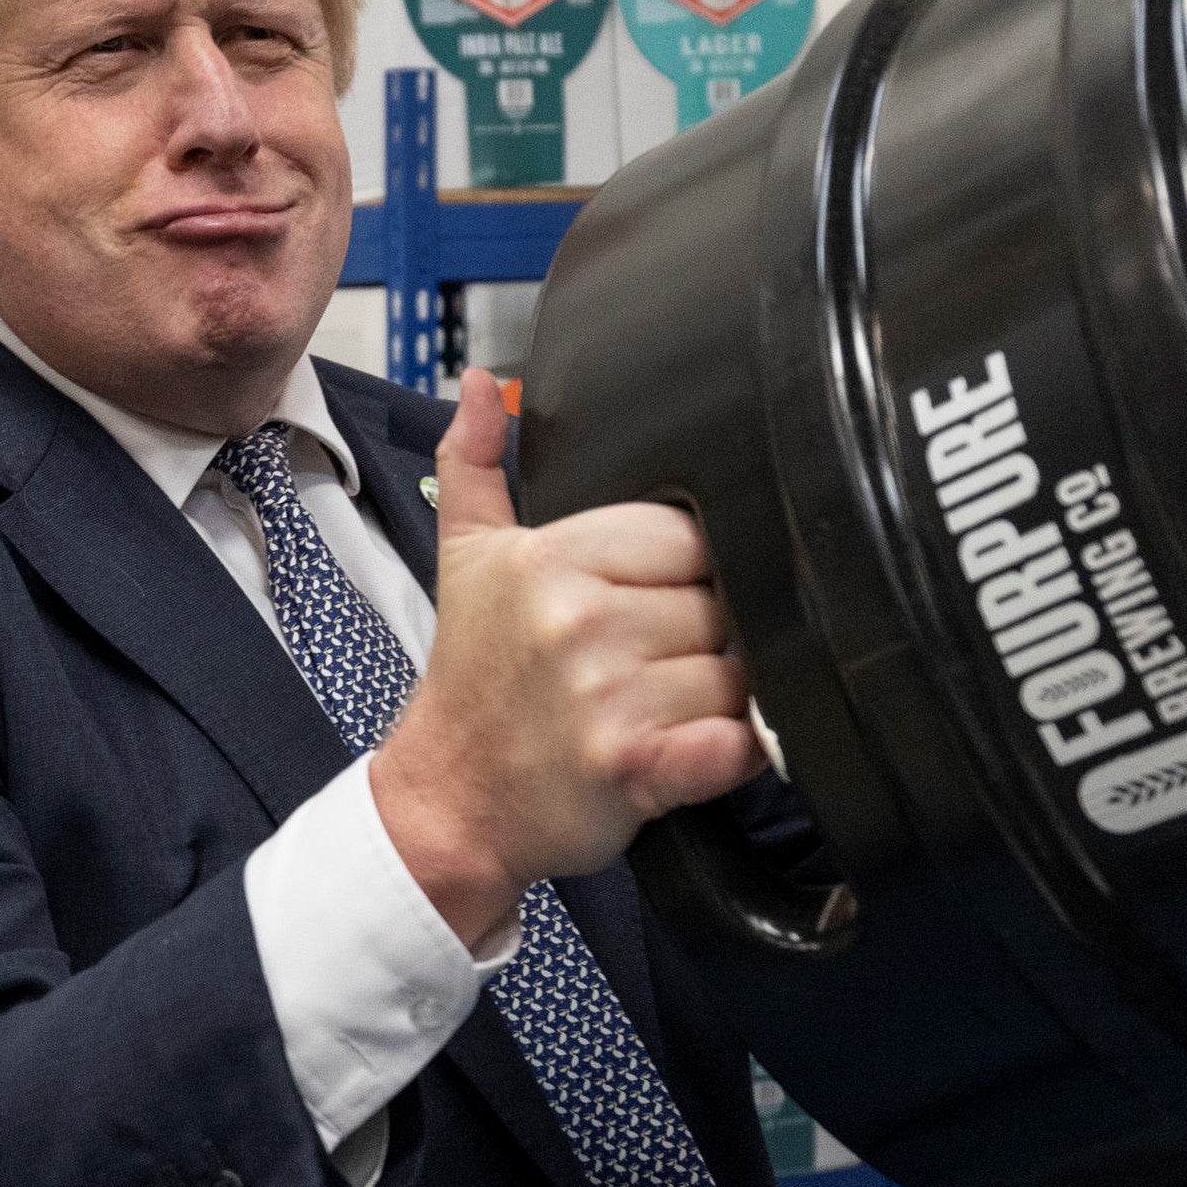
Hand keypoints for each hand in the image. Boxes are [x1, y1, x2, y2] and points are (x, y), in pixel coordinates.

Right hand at [369, 368, 765, 948]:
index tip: (647, 606)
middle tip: (650, 667)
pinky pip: (740, 742)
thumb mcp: (464, 561)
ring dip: (719, 699)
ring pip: (738, 673)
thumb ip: (478, 465)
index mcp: (548, 561)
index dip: (685, 573)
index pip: (688, 532)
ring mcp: (608, 697)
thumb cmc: (471, 686)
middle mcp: (578, 622)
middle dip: (702, 638)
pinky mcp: (637, 768)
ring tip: (662, 710)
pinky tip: (695, 749)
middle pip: (720, 602)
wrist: (446, 803)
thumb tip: (478, 383)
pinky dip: (736, 751)